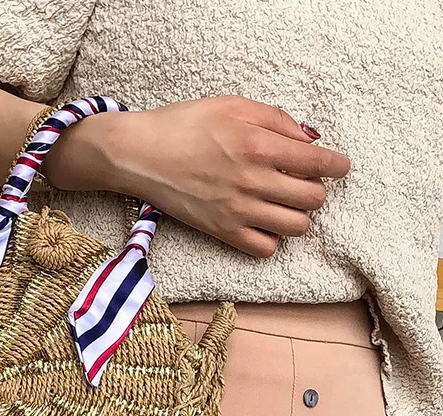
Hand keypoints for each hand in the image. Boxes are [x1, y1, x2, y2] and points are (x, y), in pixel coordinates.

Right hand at [98, 95, 350, 257]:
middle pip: (313, 199)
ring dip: (298, 215)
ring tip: (283, 204)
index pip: (318, 163)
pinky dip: (271, 239)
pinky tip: (262, 223)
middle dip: (316, 190)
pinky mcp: (221, 231)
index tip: (338, 167)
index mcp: (258, 144)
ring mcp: (237, 210)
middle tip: (302, 183)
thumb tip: (308, 138)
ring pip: (296, 227)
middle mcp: (253, 180)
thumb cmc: (183, 124)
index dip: (337, 166)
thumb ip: (275, 119)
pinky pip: (264, 249)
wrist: (139, 155)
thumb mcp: (232, 105)